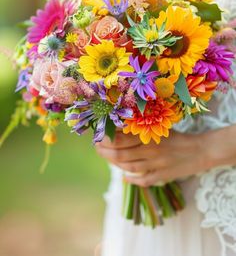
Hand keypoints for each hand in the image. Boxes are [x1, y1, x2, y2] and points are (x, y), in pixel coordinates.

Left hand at [96, 126, 235, 186]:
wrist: (200, 150)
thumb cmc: (177, 136)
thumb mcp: (159, 127)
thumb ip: (141, 129)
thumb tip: (118, 129)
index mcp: (149, 136)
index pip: (120, 139)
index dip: (106, 139)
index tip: (98, 137)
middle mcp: (151, 151)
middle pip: (121, 154)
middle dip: (105, 152)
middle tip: (97, 148)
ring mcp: (156, 165)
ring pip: (129, 167)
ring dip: (114, 164)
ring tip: (107, 158)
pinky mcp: (162, 176)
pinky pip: (144, 180)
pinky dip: (132, 180)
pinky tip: (124, 177)